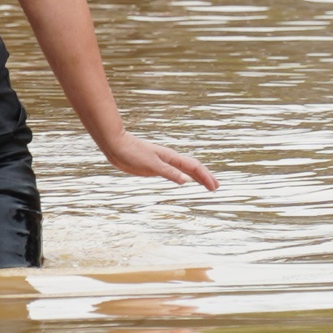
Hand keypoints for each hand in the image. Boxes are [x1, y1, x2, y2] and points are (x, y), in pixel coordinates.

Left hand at [101, 132, 218, 190]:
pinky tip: (182, 181)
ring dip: (196, 177)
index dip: (206, 177)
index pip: (194, 168)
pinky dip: (183, 177)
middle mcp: (170, 159)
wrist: (116, 145)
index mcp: (171, 158)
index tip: (215, 188)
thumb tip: (187, 181)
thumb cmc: (132, 153)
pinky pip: (174, 172)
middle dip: (205, 177)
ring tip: (204, 184)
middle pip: (192, 168)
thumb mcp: (152, 165)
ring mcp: (163, 162)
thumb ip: (169, 173)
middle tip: (216, 187)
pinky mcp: (154, 167)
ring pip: (184, 170)